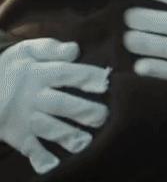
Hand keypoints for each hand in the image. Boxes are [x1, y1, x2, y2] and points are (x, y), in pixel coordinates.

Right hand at [0, 38, 110, 173]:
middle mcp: (34, 96)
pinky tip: (53, 164)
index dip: (87, 77)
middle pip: (62, 104)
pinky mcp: (17, 135)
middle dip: (83, 111)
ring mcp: (25, 118)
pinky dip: (40, 157)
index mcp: (40, 73)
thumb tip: (75, 49)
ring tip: (86, 141)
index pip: (67, 73)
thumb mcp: (27, 51)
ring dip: (68, 135)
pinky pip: (29, 148)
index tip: (106, 83)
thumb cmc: (14, 67)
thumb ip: (51, 48)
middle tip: (103, 116)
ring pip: (49, 128)